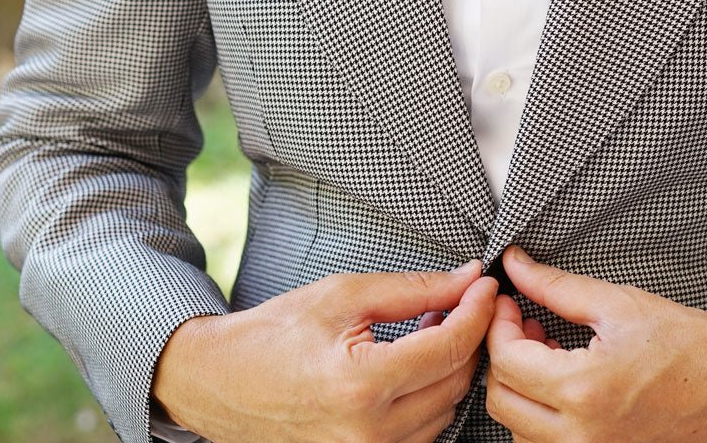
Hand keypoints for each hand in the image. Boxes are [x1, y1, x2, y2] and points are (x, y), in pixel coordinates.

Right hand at [152, 260, 497, 442]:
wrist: (220, 381)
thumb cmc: (273, 335)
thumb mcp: (344, 295)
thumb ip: (414, 290)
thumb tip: (466, 279)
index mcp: (361, 385)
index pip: (449, 348)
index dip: (477, 312)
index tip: (486, 287)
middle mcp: (367, 432)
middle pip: (455, 383)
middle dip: (469, 338)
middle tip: (462, 302)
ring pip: (445, 412)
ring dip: (450, 369)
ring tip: (432, 330)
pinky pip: (422, 432)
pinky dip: (430, 396)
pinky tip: (416, 364)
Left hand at [483, 245, 706, 442]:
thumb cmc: (694, 348)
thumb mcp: (620, 304)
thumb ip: (556, 286)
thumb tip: (517, 267)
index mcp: (585, 389)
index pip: (506, 360)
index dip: (499, 324)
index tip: (510, 303)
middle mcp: (583, 435)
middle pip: (502, 400)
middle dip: (504, 355)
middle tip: (525, 323)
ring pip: (519, 428)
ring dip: (522, 388)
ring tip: (550, 352)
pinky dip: (543, 415)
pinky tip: (566, 382)